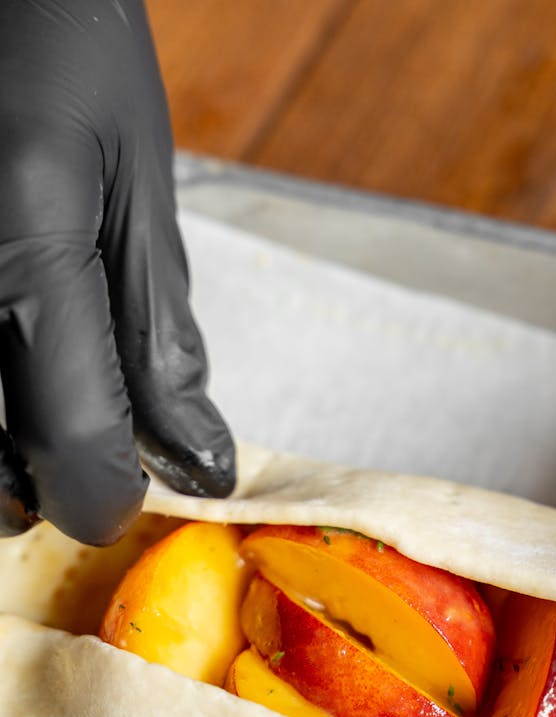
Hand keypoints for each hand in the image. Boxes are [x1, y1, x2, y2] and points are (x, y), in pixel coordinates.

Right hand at [0, 0, 234, 546]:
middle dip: (37, 490)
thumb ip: (160, 336)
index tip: (132, 490)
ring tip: (37, 428)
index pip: (71, 440)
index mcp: (25, 247)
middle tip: (81, 460)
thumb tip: (198, 457)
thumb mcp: (139, 185)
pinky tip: (8, 371)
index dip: (107, 494)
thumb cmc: (63, 45)